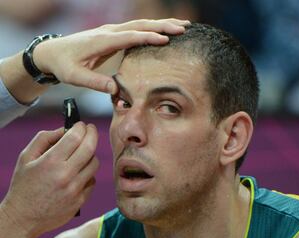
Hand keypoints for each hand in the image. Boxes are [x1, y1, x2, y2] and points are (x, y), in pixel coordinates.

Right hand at [1, 122, 98, 237]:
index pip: (76, 137)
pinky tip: (77, 174)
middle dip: (93, 134)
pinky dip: (87, 174)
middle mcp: (65, 175)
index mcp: (50, 162)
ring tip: (81, 154)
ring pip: (94, 164)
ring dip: (90, 155)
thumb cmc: (23, 185)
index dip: (81, 127)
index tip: (81, 125)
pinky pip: (92, 180)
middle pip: (90, 148)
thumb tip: (65, 129)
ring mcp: (75, 189)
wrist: (23, 218)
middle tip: (90, 130)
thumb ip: (45, 139)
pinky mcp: (81, 200)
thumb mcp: (26, 158)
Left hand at [33, 18, 189, 93]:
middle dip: (163, 25)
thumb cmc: (63, 65)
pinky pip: (137, 29)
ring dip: (161, 24)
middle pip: (140, 25)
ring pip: (141, 24)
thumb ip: (94, 82)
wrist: (52, 52)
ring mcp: (112, 31)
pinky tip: (164, 31)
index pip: (130, 36)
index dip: (148, 37)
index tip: (166, 40)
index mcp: (102, 40)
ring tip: (182, 25)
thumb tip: (115, 89)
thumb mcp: (74, 77)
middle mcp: (109, 31)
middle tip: (184, 28)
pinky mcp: (114, 35)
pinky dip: (153, 28)